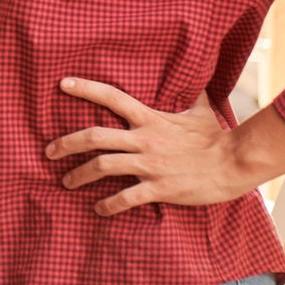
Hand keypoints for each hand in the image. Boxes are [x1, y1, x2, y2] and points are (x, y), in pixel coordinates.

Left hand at [47, 79, 258, 214]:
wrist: (236, 163)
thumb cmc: (217, 137)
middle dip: (66, 144)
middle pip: (94, 137)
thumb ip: (189, 95)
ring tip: (66, 181)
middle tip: (48, 151)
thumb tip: (195, 75)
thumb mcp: (200, 111)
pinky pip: (124, 198)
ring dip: (78, 175)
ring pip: (102, 166)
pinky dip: (107, 205)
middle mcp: (145, 139)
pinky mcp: (159, 189)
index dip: (86, 89)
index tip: (62, 84)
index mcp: (151, 118)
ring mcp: (150, 165)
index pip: (112, 97)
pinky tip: (98, 209)